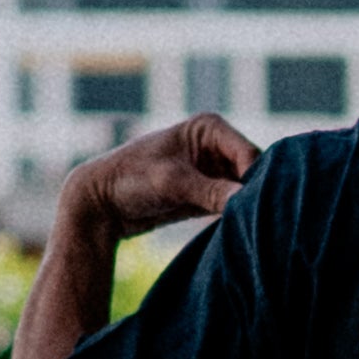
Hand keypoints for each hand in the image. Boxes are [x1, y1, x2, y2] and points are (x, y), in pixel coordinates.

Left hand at [68, 113, 258, 236]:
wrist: (101, 203)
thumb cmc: (130, 180)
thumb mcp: (172, 184)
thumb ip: (212, 192)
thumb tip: (248, 203)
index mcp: (209, 128)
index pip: (250, 154)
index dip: (255, 180)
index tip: (253, 208)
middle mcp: (216, 145)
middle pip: (253, 172)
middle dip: (254, 195)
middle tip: (258, 222)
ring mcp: (214, 170)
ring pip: (246, 190)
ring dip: (247, 208)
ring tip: (250, 228)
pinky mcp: (209, 193)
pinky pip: (234, 204)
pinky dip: (237, 216)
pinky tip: (239, 231)